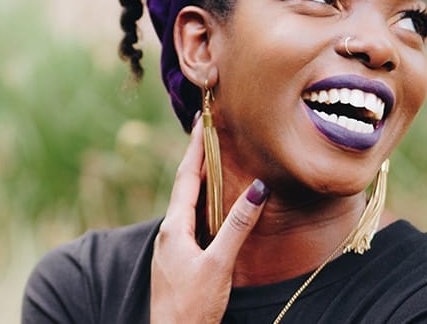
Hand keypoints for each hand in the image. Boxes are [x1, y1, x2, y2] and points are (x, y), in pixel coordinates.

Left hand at [150, 117, 268, 323]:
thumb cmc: (193, 307)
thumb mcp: (219, 264)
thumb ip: (238, 225)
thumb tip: (257, 189)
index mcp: (174, 227)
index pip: (186, 177)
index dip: (194, 148)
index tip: (200, 122)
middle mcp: (169, 230)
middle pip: (184, 185)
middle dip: (196, 157)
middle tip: (207, 132)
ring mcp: (172, 244)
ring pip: (186, 202)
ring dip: (198, 178)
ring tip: (210, 158)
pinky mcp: (179, 256)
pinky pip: (189, 217)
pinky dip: (201, 200)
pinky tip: (210, 202)